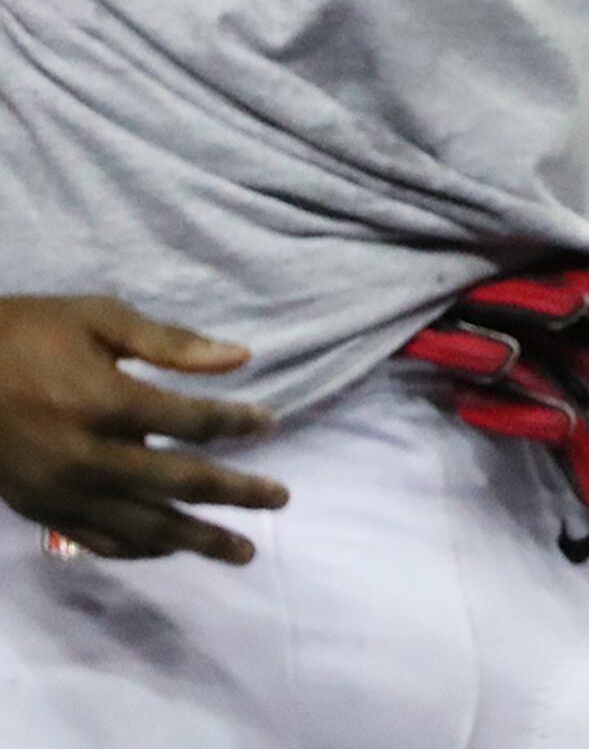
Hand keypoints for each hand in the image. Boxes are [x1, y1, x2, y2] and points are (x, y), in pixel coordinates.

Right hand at [0, 296, 284, 563]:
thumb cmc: (26, 334)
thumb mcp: (97, 318)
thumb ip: (170, 342)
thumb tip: (241, 358)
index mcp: (105, 402)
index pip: (192, 422)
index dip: (237, 423)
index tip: (268, 422)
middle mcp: (87, 456)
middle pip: (179, 483)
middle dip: (236, 494)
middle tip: (281, 500)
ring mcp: (62, 491)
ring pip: (143, 526)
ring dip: (197, 540)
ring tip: (243, 551)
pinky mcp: (40, 510)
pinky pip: (99, 540)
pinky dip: (141, 549)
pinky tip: (173, 550)